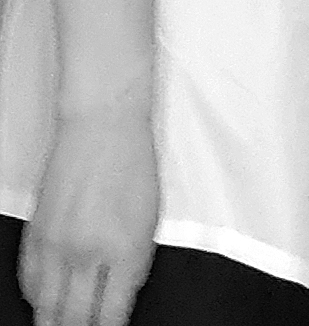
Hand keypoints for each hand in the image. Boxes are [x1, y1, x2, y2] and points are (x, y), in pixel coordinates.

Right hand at [22, 105, 158, 325]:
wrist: (103, 129)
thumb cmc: (135, 168)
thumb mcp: (150, 220)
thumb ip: (133, 263)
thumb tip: (119, 297)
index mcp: (126, 249)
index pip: (112, 312)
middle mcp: (88, 252)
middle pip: (75, 316)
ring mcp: (57, 245)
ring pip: (46, 305)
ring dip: (53, 320)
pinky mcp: (35, 234)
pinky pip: (30, 280)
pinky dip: (36, 296)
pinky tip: (43, 302)